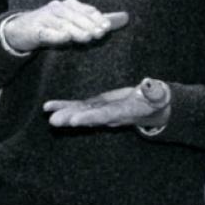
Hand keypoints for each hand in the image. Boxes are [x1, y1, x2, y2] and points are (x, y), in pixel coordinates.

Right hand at [3, 0, 128, 52]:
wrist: (21, 30)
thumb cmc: (53, 25)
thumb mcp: (75, 21)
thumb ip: (97, 20)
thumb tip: (125, 18)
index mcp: (69, 5)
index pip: (87, 10)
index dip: (97, 18)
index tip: (107, 27)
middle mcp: (58, 8)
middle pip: (76, 16)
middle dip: (89, 24)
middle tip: (100, 33)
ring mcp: (45, 18)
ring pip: (63, 24)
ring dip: (76, 30)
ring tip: (87, 37)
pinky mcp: (35, 30)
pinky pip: (46, 32)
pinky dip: (55, 34)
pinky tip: (64, 37)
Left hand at [44, 78, 170, 128]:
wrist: (151, 107)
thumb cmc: (156, 99)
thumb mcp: (157, 94)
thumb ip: (153, 90)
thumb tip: (148, 83)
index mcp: (123, 113)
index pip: (105, 116)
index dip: (90, 118)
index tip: (75, 121)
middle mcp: (109, 116)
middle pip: (88, 118)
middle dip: (71, 119)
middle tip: (53, 121)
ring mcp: (100, 111)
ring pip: (79, 113)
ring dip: (63, 113)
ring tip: (47, 113)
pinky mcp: (96, 106)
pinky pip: (77, 107)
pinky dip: (63, 106)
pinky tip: (47, 107)